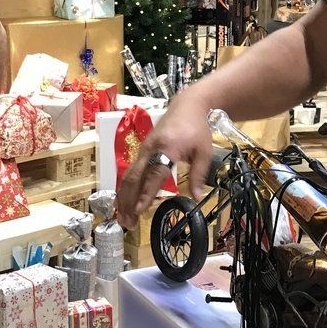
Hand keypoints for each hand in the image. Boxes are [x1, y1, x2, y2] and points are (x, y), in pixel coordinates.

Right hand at [116, 90, 213, 226]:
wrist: (187, 105)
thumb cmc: (197, 129)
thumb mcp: (203, 152)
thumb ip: (198, 175)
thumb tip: (197, 198)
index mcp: (167, 149)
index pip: (154, 175)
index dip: (146, 193)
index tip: (139, 210)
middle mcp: (150, 149)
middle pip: (135, 177)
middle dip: (129, 201)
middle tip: (126, 222)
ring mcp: (143, 149)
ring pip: (129, 176)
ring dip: (124, 198)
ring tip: (122, 218)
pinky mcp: (142, 150)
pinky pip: (131, 172)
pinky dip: (126, 189)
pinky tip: (123, 202)